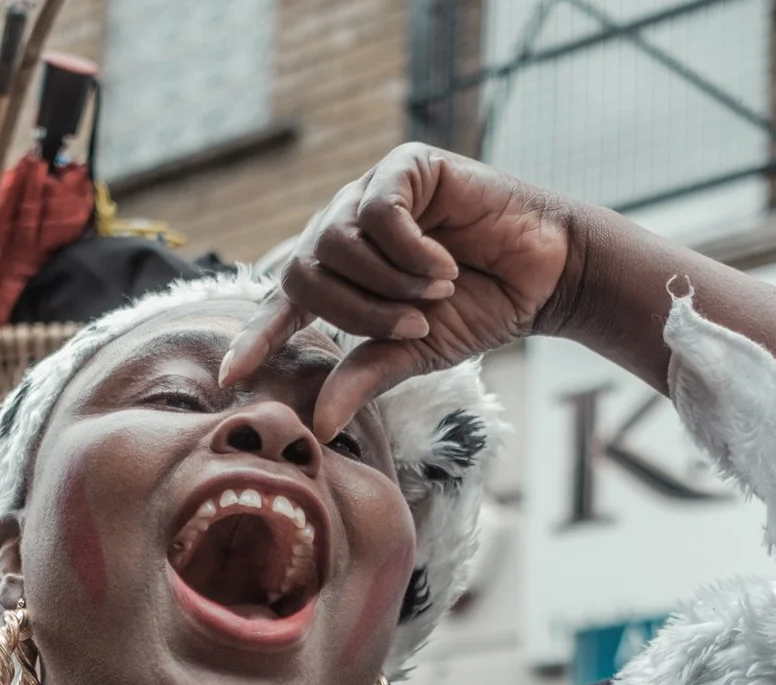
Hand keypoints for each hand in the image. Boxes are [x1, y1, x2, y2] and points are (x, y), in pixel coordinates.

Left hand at [221, 144, 573, 436]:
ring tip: (437, 292)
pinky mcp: (403, 168)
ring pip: (337, 241)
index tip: (232, 376)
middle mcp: (345, 230)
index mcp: (340, 276)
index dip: (258, 338)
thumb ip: (366, 374)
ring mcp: (371, 194)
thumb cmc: (480, 308)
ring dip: (387, 282)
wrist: (543, 275)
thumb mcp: (416, 352)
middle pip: (305, 272)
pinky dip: (409, 250)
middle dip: (355, 312)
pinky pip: (377, 212)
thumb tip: (321, 424)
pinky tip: (445, 264)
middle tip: (411, 329)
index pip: (284, 305)